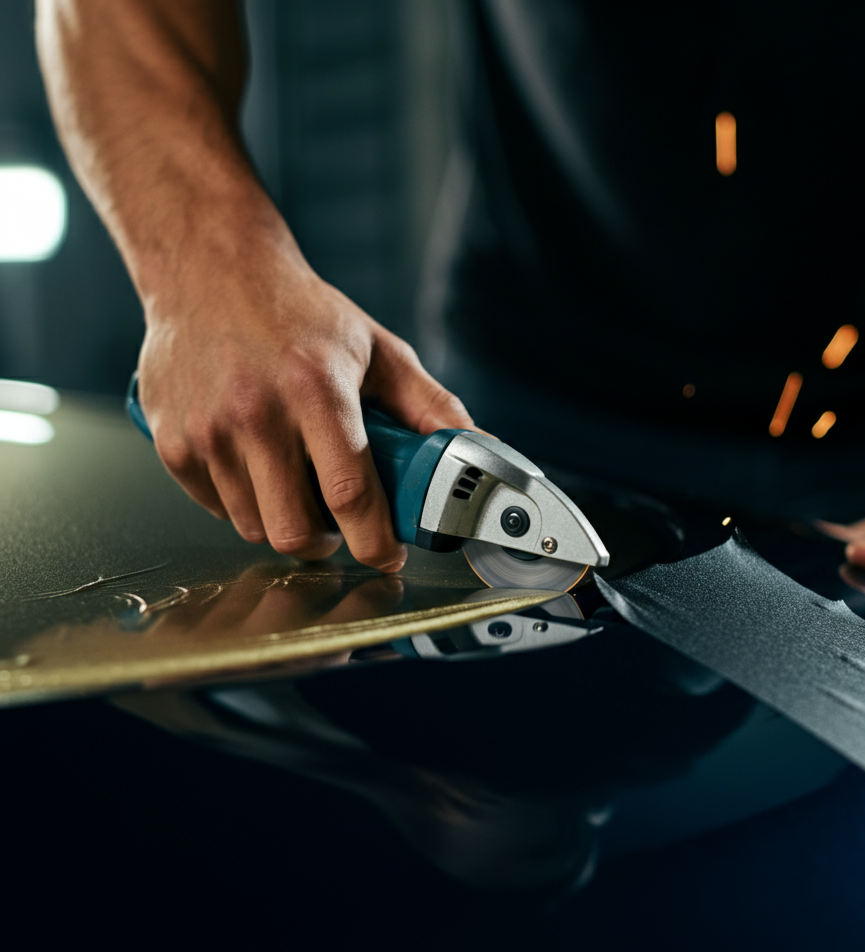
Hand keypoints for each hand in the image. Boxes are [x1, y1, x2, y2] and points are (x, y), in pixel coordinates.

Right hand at [137, 242, 473, 568]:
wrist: (208, 269)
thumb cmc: (298, 312)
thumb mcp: (376, 349)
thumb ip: (430, 404)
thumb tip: (476, 448)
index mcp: (316, 390)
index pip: (349, 494)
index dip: (375, 541)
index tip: (388, 554)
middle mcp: (257, 414)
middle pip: (295, 530)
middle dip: (327, 543)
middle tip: (338, 523)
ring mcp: (208, 431)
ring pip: (255, 527)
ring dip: (284, 520)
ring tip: (294, 481)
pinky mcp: (173, 442)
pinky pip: (216, 508)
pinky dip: (243, 502)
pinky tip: (255, 464)